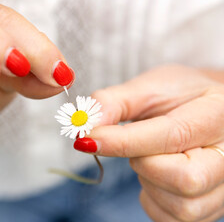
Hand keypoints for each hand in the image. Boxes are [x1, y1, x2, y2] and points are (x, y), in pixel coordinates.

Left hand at [73, 65, 223, 220]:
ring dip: (148, 182)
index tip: (88, 140)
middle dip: (144, 164)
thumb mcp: (149, 88)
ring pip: (180, 207)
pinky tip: (157, 177)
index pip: (171, 136)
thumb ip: (114, 103)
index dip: (124, 142)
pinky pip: (173, 220)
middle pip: (185, 180)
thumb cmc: (180, 97)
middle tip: (138, 147)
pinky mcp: (212, 207)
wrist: (209, 110)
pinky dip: (153, 200)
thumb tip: (85, 127)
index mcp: (217, 115)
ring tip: (152, 157)